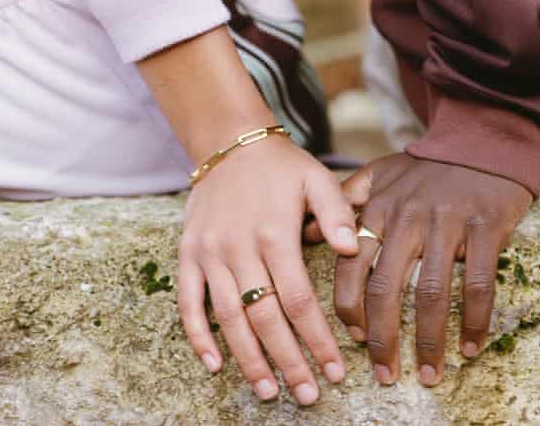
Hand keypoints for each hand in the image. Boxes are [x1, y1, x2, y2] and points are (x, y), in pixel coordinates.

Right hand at [177, 137, 358, 405]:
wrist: (228, 143)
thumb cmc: (281, 166)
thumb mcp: (317, 178)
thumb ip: (336, 213)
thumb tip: (351, 249)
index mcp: (274, 234)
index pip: (299, 300)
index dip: (317, 340)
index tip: (336, 370)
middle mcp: (238, 248)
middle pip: (265, 318)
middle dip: (288, 361)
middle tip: (307, 396)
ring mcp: (208, 254)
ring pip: (228, 317)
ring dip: (247, 358)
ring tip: (266, 391)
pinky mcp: (187, 255)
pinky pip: (188, 303)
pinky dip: (198, 336)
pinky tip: (214, 364)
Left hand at [306, 154, 531, 386]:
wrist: (480, 140)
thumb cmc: (425, 168)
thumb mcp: (377, 175)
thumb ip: (342, 203)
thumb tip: (307, 233)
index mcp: (377, 209)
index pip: (350, 266)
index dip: (348, 308)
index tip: (352, 340)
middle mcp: (406, 218)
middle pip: (386, 289)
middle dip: (382, 338)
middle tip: (385, 373)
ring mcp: (447, 223)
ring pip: (431, 293)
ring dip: (429, 340)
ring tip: (428, 373)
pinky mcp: (485, 228)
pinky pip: (478, 283)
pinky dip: (474, 320)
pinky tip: (471, 346)